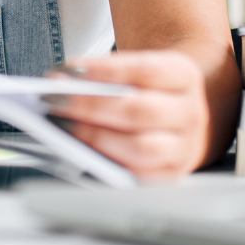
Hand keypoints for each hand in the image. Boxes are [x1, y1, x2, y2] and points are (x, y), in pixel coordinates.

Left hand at [47, 50, 210, 180]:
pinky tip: (80, 151)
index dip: (105, 71)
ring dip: (95, 138)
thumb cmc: (149, 87)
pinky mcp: (171, 175)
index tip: (69, 70)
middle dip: (91, 106)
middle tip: (55, 100)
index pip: (144, 70)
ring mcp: (184, 148)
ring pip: (141, 148)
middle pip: (140, 111)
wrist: (180, 111)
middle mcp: (189, 112)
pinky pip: (137, 177)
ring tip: (63, 126)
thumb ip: (107, 72)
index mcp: (184, 75)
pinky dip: (106, 165)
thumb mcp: (138, 67)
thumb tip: (62, 83)